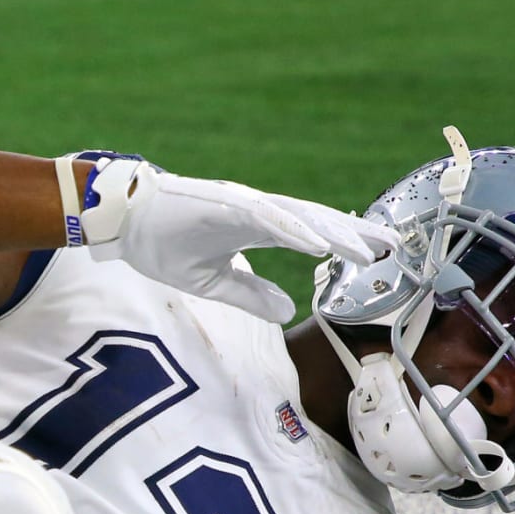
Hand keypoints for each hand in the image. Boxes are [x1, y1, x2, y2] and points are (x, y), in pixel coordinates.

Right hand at [79, 160, 397, 322]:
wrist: (123, 222)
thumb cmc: (162, 245)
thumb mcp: (212, 282)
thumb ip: (251, 294)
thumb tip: (288, 309)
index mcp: (252, 226)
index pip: (307, 233)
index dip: (341, 242)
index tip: (374, 254)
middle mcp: (254, 210)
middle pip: (314, 221)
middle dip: (352, 233)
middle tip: (391, 246)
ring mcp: (241, 204)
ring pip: (297, 217)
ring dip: (332, 232)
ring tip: (364, 246)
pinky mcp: (223, 205)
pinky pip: (266, 219)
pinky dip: (294, 229)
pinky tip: (318, 242)